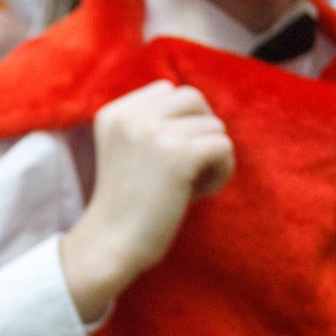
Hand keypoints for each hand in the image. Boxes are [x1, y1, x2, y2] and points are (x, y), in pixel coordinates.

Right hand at [59, 82, 233, 320]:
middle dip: (201, 131)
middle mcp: (130, 116)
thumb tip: (205, 115)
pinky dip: (221, 172)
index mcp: (114, 113)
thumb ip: (152, 125)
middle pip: (194, 98)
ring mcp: (153, 132)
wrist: (111, 244)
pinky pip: (224, 147)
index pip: (168, 91)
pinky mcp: (178, 154)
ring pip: (214, 125)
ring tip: (191, 185)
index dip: (180, 123)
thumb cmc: (128, 205)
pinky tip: (200, 193)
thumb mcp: (128, 151)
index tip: (168, 157)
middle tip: (188, 168)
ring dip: (213, 156)